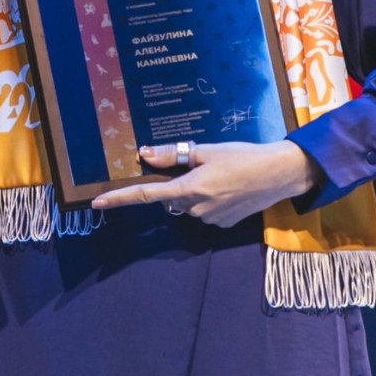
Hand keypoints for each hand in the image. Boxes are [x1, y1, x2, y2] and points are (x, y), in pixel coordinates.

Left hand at [92, 140, 320, 227]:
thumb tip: (144, 154)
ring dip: (194, 192)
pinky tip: (228, 187)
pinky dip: (209, 200)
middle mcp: (196, 209)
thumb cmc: (241, 156)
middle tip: (199, 165)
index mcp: (189, 189)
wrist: (278, 174)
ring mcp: (211, 220)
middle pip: (171, 199)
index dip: (120, 198)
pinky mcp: (224, 225)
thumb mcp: (205, 150)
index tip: (97, 203)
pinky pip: (205, 212)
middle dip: (176, 185)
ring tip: (220, 174)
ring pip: (188, 205)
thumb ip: (172, 155)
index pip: (146, 195)